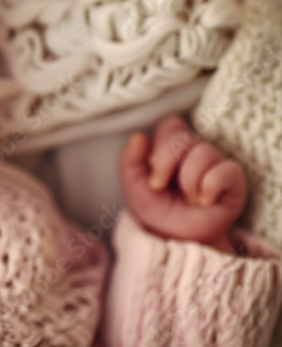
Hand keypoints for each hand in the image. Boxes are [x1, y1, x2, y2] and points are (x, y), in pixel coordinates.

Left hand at [119, 115, 246, 251]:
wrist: (180, 238)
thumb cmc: (158, 210)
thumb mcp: (135, 188)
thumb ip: (130, 162)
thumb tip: (138, 136)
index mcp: (169, 146)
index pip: (170, 125)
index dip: (160, 145)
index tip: (152, 175)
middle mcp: (193, 149)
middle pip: (184, 135)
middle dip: (167, 161)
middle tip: (160, 186)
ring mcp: (215, 161)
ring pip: (204, 152)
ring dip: (189, 180)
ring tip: (188, 198)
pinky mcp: (233, 177)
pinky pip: (225, 170)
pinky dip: (210, 187)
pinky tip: (205, 201)